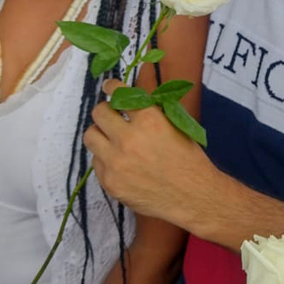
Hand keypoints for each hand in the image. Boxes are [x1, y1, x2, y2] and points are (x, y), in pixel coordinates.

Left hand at [84, 82, 217, 227]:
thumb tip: (132, 100)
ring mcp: (116, 161)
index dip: (112, 87)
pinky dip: (105, 159)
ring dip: (100, 134)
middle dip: (105, 112)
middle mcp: (128, 138)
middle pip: (99, 113)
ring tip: (110, 140)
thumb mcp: (177, 126)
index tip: (109, 87)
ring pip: (90, 136)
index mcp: (149, 120)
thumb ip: (152, 112)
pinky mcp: (109, 181)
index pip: (120, 94)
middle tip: (111, 116)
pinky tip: (120, 163)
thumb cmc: (189, 160)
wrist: (192, 196)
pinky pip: (96, 162)